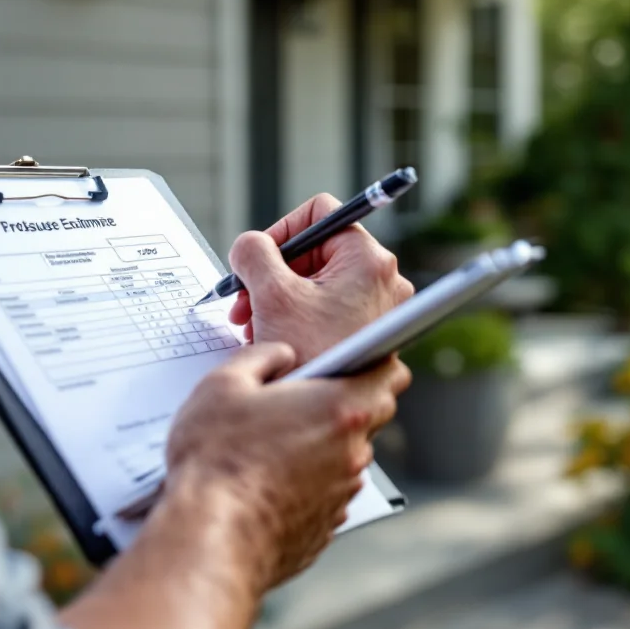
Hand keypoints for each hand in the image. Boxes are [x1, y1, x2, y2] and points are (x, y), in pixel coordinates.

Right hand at [165, 342, 410, 589]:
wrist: (207, 540)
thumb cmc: (216, 462)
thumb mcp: (225, 385)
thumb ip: (262, 357)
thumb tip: (280, 355)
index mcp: (339, 410)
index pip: (391, 378)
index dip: (376, 365)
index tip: (357, 362)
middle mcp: (351, 454)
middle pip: (365, 420)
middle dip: (335, 409)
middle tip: (291, 405)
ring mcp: (340, 496)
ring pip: (342, 460)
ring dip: (317, 450)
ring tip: (266, 449)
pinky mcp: (323, 530)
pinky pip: (323, 496)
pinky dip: (303, 487)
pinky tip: (264, 484)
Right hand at [227, 193, 414, 363]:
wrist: (320, 415)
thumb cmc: (308, 359)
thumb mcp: (270, 294)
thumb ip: (252, 252)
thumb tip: (249, 245)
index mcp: (368, 260)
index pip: (320, 213)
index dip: (281, 230)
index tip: (258, 258)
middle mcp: (383, 281)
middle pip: (317, 251)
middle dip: (273, 273)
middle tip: (246, 298)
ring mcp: (379, 309)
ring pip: (319, 283)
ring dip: (279, 297)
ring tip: (253, 322)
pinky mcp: (369, 333)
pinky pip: (329, 308)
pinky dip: (298, 316)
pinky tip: (273, 338)